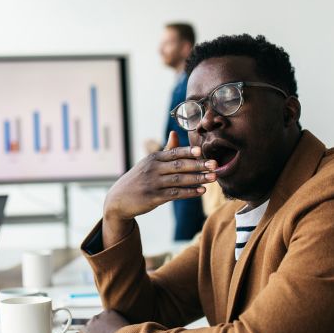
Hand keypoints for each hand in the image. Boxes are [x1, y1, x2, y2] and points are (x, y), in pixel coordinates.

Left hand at [76, 310, 130, 332]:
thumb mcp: (127, 326)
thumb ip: (120, 324)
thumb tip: (120, 330)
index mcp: (108, 313)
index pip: (100, 317)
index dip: (102, 325)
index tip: (104, 331)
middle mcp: (97, 318)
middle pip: (91, 323)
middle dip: (94, 330)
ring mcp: (90, 329)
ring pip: (82, 331)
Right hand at [102, 131, 215, 246]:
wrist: (118, 199)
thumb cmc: (138, 179)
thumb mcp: (148, 163)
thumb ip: (165, 150)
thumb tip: (175, 133)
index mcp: (153, 158)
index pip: (173, 153)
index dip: (188, 152)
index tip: (202, 151)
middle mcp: (153, 169)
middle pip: (179, 166)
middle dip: (199, 165)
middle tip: (215, 164)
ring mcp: (153, 184)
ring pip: (179, 180)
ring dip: (198, 179)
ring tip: (213, 178)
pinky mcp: (154, 198)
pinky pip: (175, 194)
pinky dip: (189, 192)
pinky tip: (201, 191)